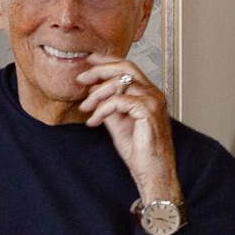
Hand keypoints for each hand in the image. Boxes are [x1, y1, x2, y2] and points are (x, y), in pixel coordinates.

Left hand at [76, 55, 181, 203]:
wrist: (153, 172)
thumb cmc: (141, 152)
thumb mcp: (118, 123)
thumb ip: (108, 106)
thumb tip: (94, 92)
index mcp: (148, 94)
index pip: (128, 68)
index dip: (107, 61)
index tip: (88, 62)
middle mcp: (153, 94)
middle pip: (125, 68)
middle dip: (99, 70)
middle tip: (81, 79)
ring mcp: (152, 101)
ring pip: (120, 83)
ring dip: (97, 95)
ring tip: (86, 108)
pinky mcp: (147, 112)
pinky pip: (118, 101)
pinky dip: (102, 109)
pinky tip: (95, 121)